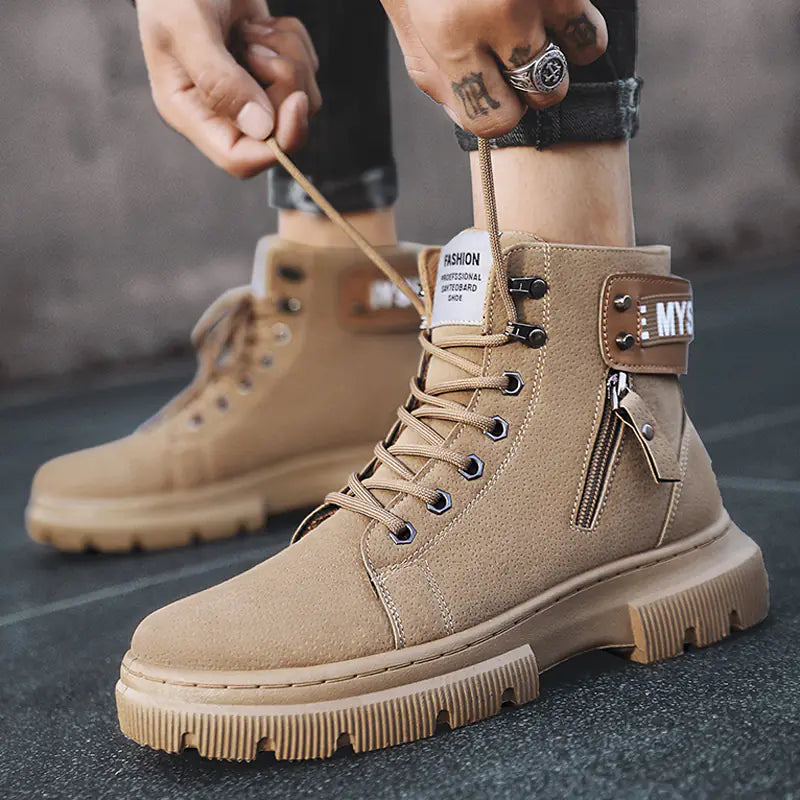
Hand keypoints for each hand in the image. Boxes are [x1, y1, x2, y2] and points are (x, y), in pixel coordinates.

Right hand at [136, 0, 321, 177]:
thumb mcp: (187, 27)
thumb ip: (221, 81)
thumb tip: (261, 127)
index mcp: (191, 112)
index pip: (239, 159)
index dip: (274, 145)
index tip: (294, 102)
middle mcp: (223, 111)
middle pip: (281, 132)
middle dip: (284, 84)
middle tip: (258, 45)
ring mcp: (250, 91)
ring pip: (301, 100)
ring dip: (289, 58)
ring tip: (253, 31)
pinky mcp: (272, 69)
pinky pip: (307, 72)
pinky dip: (293, 41)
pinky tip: (262, 24)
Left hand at [381, 0, 607, 137]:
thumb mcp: (406, 15)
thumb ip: (434, 74)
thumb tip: (468, 119)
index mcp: (449, 37)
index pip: (493, 122)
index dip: (499, 115)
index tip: (501, 98)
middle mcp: (498, 15)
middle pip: (544, 93)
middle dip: (535, 83)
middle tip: (521, 55)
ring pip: (582, 50)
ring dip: (568, 44)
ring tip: (543, 20)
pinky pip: (591, 11)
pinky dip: (578, 8)